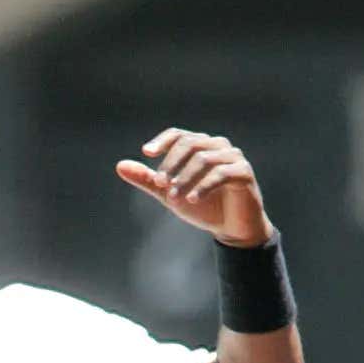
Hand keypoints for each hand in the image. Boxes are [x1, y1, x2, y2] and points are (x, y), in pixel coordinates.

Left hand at [115, 129, 274, 246]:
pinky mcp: (244, 172)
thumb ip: (148, 180)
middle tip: (159, 184)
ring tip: (173, 198)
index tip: (147, 153)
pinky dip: (204, 186)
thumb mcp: (169, 194)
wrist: (232, 227)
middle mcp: (217, 146)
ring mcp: (233, 157)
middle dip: (172, 164)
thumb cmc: (202, 207)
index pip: (179, 135)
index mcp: (200, 146)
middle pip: (190, 144)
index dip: (163, 141)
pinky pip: (221, 173)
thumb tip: (120, 166)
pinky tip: (191, 200)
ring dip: (185, 178)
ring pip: (204, 158)